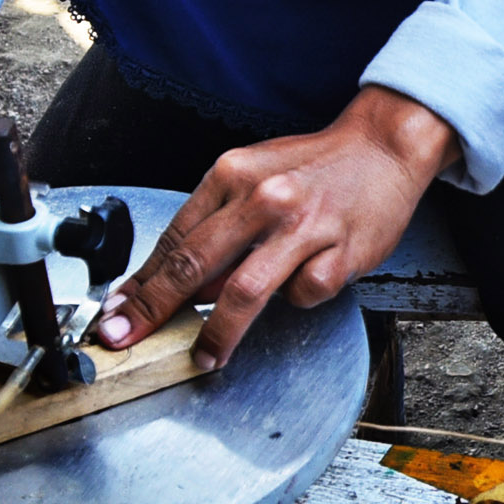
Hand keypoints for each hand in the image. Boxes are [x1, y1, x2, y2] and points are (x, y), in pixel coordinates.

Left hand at [98, 87, 453, 367]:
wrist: (383, 147)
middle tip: (127, 339)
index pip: (174, 238)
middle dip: (153, 309)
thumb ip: (217, 226)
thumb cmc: (315, 167)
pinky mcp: (340, 252)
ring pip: (243, 292)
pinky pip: (303, 295)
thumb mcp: (254, 177)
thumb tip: (184, 284)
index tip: (120, 313)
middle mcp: (263, 198)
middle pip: (194, 265)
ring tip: (204, 356)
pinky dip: (297, 297)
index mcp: (232, 174)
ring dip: (216, 333)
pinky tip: (306, 278)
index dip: (142, 283)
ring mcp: (302, 226)